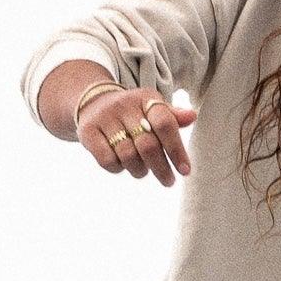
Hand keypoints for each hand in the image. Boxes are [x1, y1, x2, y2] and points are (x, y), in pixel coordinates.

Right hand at [76, 86, 196, 187]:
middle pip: (148, 145)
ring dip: (140, 170)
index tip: (184, 170)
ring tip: (144, 171)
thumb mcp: (153, 109)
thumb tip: (192, 116)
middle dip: (161, 168)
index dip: (176, 149)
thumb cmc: (133, 113)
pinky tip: (123, 166)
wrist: (94, 103)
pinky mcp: (88, 132)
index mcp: (145, 99)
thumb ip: (172, 117)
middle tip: (169, 181)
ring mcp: (104, 118)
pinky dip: (119, 169)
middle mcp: (124, 106)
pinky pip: (107, 160)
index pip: (165, 123)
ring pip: (128, 156)